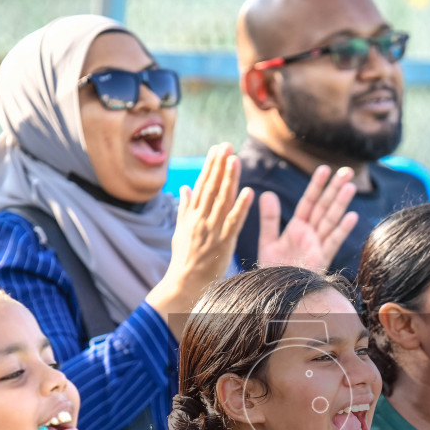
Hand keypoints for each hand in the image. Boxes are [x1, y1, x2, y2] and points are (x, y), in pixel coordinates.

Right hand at [149, 144, 254, 319]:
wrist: (184, 284)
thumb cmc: (183, 259)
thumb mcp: (180, 231)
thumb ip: (185, 208)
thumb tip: (184, 187)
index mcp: (192, 215)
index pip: (202, 185)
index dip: (210, 166)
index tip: (217, 149)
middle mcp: (201, 219)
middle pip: (211, 188)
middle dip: (219, 166)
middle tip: (227, 145)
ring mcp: (212, 231)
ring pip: (222, 201)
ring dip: (229, 179)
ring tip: (236, 159)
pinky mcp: (223, 244)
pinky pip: (234, 222)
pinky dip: (241, 207)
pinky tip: (249, 191)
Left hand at [254, 166, 358, 272]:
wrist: (276, 293)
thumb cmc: (272, 270)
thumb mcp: (267, 242)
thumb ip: (269, 219)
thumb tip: (266, 193)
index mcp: (297, 228)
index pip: (309, 202)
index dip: (317, 186)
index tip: (325, 169)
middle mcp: (310, 235)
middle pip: (324, 207)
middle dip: (335, 189)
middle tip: (347, 171)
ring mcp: (318, 246)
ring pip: (331, 220)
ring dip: (341, 204)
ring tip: (350, 187)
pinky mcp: (322, 260)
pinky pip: (332, 242)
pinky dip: (342, 230)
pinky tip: (352, 217)